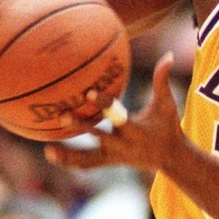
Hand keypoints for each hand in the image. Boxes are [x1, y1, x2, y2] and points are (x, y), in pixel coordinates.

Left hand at [44, 51, 183, 172]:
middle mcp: (122, 144)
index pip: (118, 116)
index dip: (104, 104)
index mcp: (135, 129)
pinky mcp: (108, 162)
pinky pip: (86, 164)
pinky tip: (50, 152)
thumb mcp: (167, 103)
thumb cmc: (168, 126)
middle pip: (98, 136)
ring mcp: (114, 155)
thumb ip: (162, 79)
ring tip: (48, 147)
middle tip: (63, 114)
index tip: (89, 91)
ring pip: (87, 158)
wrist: (170, 158)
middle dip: (81, 127)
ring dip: (68, 154)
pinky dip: (68, 161)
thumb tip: (169, 55)